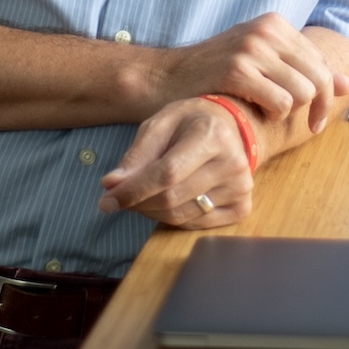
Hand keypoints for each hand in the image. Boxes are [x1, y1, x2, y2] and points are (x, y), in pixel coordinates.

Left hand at [99, 98, 252, 228]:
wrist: (230, 127)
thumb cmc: (191, 122)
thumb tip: (112, 184)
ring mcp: (241, 188)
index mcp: (212, 135)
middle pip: (172, 198)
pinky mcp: (242, 207)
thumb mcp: (161, 123)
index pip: (168, 173)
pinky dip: (171, 218)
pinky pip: (195, 225)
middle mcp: (233, 163)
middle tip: (117, 198)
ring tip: (140, 197)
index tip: (106, 199)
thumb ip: (137, 154)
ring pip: (181, 216)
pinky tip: (164, 202)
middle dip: (137, 202)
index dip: (134, 190)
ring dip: (150, 211)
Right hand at [154, 13, 348, 127]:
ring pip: (302, 92)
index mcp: (275, 23)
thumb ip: (301, 68)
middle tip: (309, 127)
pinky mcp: (237, 70)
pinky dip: (274, 116)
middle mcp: (266, 30)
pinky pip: (280, 102)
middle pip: (317, 77)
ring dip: (292, 113)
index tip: (316, 116)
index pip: (320, 60)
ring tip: (272, 117)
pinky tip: (257, 115)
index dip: (325, 92)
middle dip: (317, 107)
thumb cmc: (214, 73)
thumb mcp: (260, 61)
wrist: (166, 77)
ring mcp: (251, 48)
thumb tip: (345, 84)